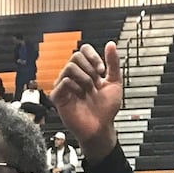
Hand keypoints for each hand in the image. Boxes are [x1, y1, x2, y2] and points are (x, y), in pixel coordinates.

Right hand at [50, 43, 121, 163]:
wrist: (101, 128)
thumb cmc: (106, 109)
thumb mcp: (114, 82)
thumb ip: (113, 63)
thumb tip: (111, 44)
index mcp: (85, 71)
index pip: (83, 51)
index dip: (93, 56)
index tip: (102, 70)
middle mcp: (73, 77)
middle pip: (76, 56)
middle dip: (90, 69)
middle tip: (96, 84)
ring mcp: (64, 86)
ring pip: (69, 67)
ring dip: (84, 78)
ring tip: (89, 91)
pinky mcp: (58, 97)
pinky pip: (63, 82)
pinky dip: (75, 87)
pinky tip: (81, 96)